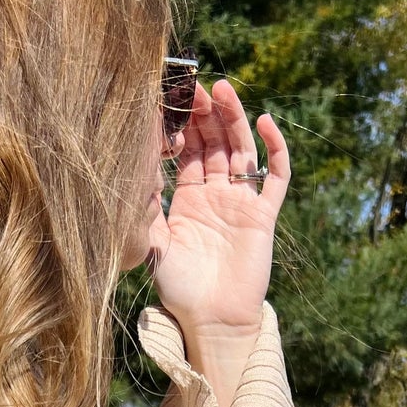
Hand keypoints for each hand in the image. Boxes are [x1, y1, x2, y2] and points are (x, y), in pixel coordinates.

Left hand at [146, 77, 290, 340]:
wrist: (211, 320)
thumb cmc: (179, 289)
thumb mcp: (153, 245)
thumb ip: (145, 211)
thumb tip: (132, 172)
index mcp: (188, 199)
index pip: (185, 150)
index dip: (180, 125)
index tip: (170, 99)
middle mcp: (216, 195)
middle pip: (213, 142)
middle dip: (205, 114)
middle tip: (195, 86)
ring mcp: (241, 202)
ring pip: (240, 150)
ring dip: (234, 119)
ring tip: (223, 89)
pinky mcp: (264, 215)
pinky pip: (275, 176)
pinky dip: (275, 148)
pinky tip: (265, 122)